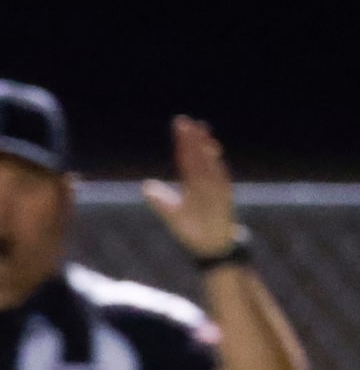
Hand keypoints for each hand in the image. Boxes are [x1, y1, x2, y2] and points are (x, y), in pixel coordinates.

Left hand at [142, 116, 240, 257]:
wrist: (209, 246)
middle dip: (192, 139)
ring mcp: (215, 186)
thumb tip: (146, 186)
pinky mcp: (224, 195)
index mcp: (192, 182)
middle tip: (185, 122)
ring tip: (199, 132)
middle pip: (197, 156)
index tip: (178, 125)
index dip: (182, 142)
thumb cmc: (192, 229)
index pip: (186, 158)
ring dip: (204, 148)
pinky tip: (212, 153)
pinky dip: (216, 166)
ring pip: (209, 163)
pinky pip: (221, 178)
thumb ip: (160, 201)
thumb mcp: (172, 215)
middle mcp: (204, 180)